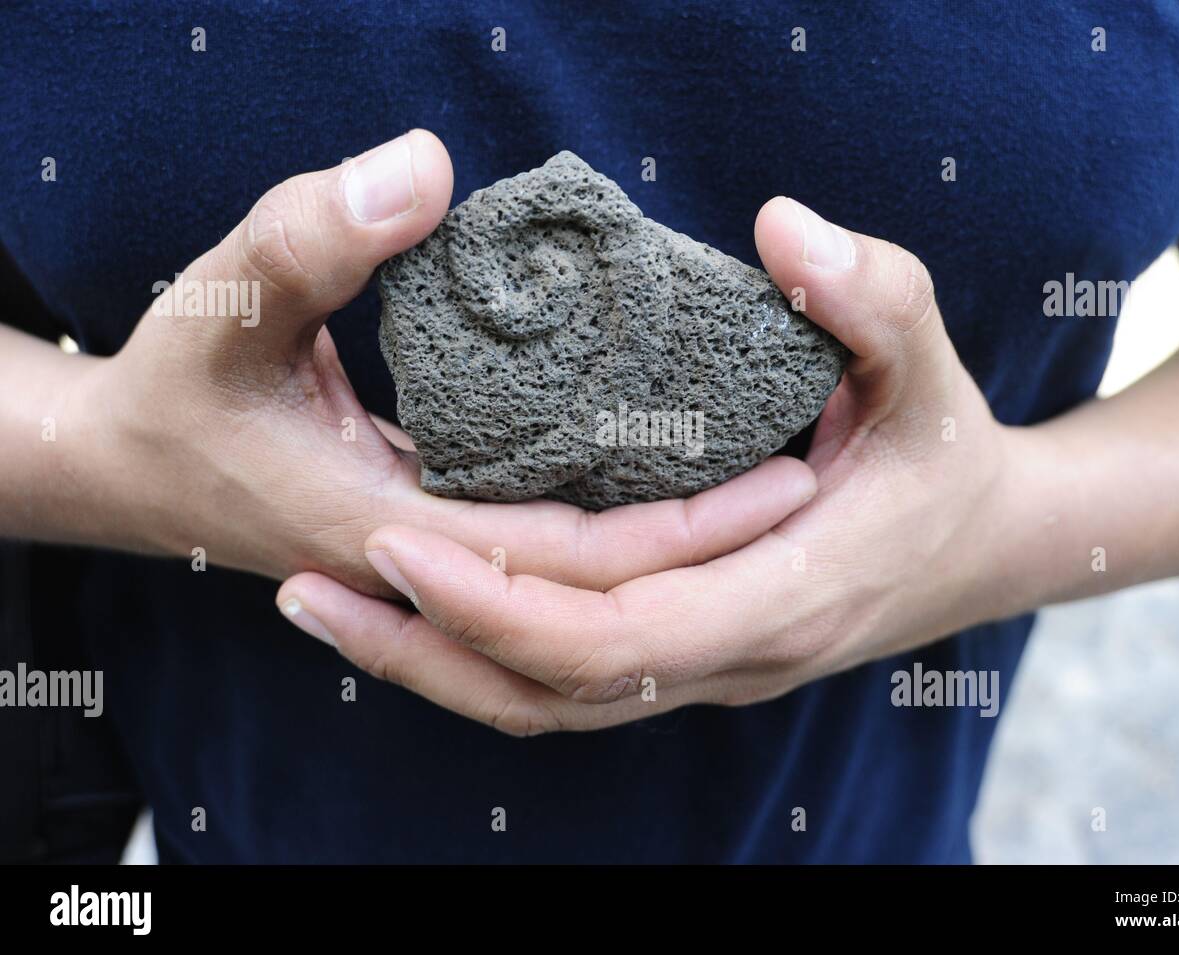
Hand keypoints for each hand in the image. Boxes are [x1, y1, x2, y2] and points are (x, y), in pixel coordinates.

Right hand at [50, 132, 815, 597]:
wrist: (139, 463)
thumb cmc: (179, 381)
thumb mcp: (226, 295)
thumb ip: (313, 235)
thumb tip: (424, 170)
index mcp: (394, 534)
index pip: (571, 563)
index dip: (682, 531)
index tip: (784, 475)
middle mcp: (434, 569)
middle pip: (599, 588)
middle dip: (706, 546)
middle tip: (808, 476)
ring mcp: (442, 564)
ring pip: (580, 587)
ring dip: (670, 546)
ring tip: (765, 482)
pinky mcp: (445, 537)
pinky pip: (550, 556)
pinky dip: (618, 531)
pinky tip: (668, 475)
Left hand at [278, 197, 1036, 732]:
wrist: (984, 542)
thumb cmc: (948, 449)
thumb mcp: (929, 361)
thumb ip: (872, 296)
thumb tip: (780, 230)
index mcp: (782, 598)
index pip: (615, 639)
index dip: (499, 603)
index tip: (394, 537)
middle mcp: (732, 657)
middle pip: (553, 692)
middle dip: (428, 647)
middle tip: (304, 584)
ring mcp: (706, 669)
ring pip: (548, 704)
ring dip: (435, 665)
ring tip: (321, 608)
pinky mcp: (685, 654)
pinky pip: (566, 681)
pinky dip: (480, 654)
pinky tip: (411, 603)